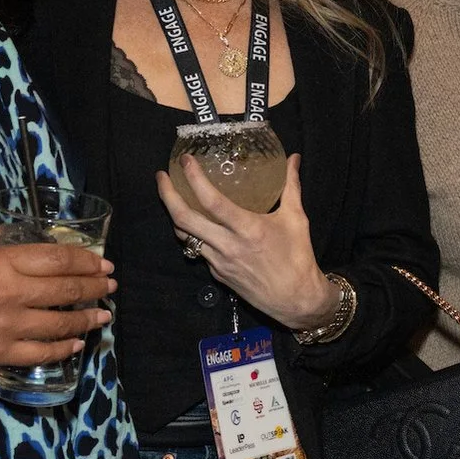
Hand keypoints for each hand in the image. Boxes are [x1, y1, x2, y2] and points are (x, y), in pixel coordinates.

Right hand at [0, 228, 114, 368]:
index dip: (87, 261)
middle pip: (67, 289)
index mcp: (3, 264)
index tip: (103, 264)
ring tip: (103, 316)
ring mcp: (10, 326)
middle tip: (110, 286)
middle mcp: (12, 294)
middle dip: (95, 287)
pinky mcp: (3, 353)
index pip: (58, 260)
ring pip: (61, 323)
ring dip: (87, 319)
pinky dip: (64, 349)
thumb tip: (20, 233)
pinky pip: (42, 353)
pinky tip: (77, 344)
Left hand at [158, 153, 334, 330]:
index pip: (211, 200)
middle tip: (161, 177)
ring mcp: (218, 262)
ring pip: (185, 236)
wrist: (295, 300)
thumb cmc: (298, 257)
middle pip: (183, 219)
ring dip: (174, 215)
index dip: (194, 178)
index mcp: (247, 229)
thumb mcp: (296, 218)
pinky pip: (199, 251)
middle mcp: (227, 245)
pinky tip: (198, 225)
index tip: (186, 161)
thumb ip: (291, 186)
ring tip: (172, 198)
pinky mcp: (217, 274)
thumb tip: (293, 159)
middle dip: (167, 195)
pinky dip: (194, 235)